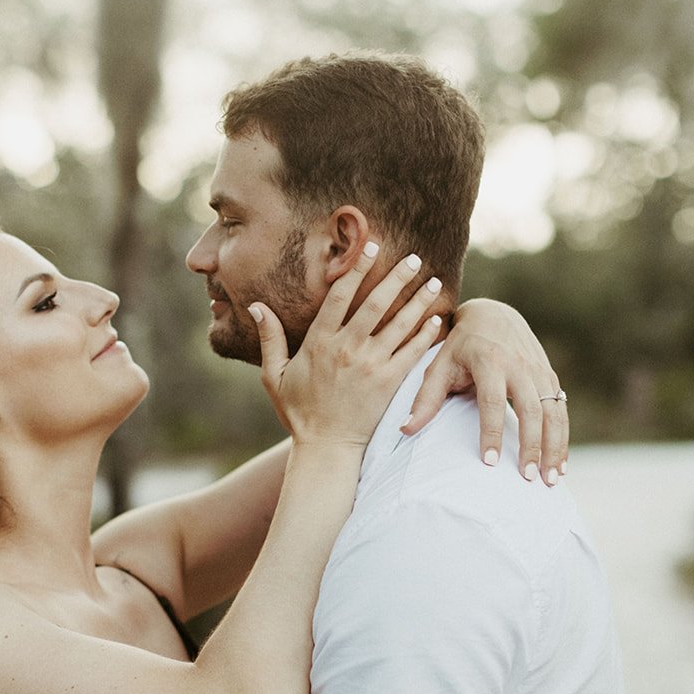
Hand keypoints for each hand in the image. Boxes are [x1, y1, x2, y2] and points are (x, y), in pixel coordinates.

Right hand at [253, 248, 442, 445]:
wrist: (326, 448)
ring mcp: (371, 365)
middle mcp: (346, 349)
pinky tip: (437, 318)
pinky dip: (426, 334)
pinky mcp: (389, 383)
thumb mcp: (273, 376)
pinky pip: (412, 352)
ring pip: (400, 324)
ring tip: (434, 280)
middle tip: (414, 257)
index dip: (356, 268)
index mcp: (318, 342)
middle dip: (397, 277)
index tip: (370, 246)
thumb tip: (256, 306)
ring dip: (418, 300)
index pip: (340, 295)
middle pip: (376, 303)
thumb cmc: (298, 412)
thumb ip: (269, 339)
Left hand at [402, 299, 567, 483]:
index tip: (489, 462)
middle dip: (531, 446)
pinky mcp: (550, 377)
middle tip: (526, 478)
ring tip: (551, 480)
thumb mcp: (439, 366)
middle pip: (531, 409)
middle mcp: (519, 365)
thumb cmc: (459, 347)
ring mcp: (539, 371)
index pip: (491, 401)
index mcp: (489, 361)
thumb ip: (425, 399)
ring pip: (554, 412)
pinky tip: (559, 465)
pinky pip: (561, 411)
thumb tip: (405, 430)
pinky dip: (562, 439)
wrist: (493, 315)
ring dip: (555, 447)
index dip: (491, 432)